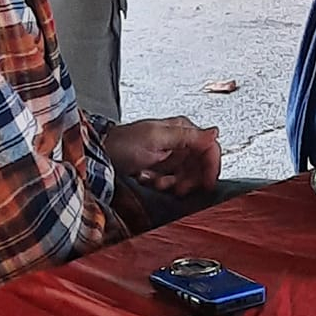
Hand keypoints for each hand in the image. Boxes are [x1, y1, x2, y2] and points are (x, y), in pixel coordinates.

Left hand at [103, 116, 221, 196]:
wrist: (101, 156)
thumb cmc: (124, 144)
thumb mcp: (156, 139)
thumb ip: (187, 136)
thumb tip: (215, 132)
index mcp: (183, 129)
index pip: (210, 147)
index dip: (211, 167)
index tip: (207, 183)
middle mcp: (181, 141)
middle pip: (201, 166)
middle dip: (188, 179)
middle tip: (175, 187)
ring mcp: (173, 156)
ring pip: (188, 176)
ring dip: (173, 183)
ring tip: (155, 181)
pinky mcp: (164, 169)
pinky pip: (174, 181)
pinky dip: (164, 185)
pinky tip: (149, 180)